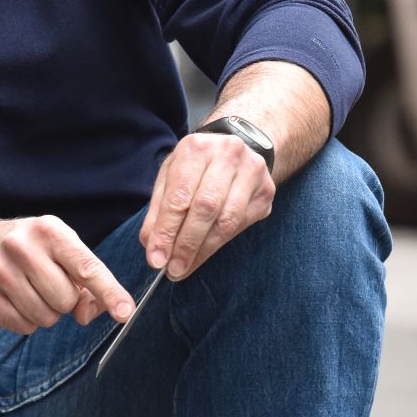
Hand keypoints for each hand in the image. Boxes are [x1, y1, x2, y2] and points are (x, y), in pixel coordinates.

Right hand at [0, 215, 134, 333]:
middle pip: (66, 300)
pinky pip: (23, 327)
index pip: (86, 267)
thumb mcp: (63, 252)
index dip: (109, 292)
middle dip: (64, 300)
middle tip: (49, 285)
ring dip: (46, 313)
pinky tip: (15, 300)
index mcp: (49, 231)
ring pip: (45, 317)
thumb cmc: (33, 251)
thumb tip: (86, 315)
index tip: (125, 313)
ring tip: (31, 291)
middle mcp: (21, 246)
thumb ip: (88, 282)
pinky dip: (26, 321)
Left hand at [140, 132, 275, 279]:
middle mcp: (227, 155)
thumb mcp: (170, 176)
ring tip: (184, 267)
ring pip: (226, 221)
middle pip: (205, 209)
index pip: (179, 197)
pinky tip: (203, 254)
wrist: (239, 147)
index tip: (156, 258)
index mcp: (196, 149)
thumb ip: (159, 209)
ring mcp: (252, 173)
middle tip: (172, 269)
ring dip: (203, 250)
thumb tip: (151, 245)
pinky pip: (241, 225)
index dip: (166, 231)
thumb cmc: (197, 165)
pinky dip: (219, 243)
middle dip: (186, 244)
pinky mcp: (266, 191)